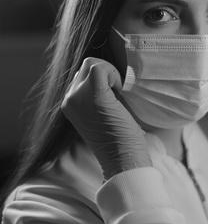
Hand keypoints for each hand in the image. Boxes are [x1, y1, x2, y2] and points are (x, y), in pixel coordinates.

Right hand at [61, 57, 151, 178]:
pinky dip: (113, 73)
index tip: (115, 93)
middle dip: (105, 74)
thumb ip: (99, 95)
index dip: (102, 79)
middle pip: (85, 67)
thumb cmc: (120, 140)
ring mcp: (78, 97)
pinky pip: (99, 68)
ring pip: (91, 63)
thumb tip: (109, 75)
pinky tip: (120, 89)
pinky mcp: (94, 96)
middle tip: (119, 93)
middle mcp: (69, 100)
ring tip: (119, 91)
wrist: (123, 160)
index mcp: (69, 104)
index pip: (81, 76)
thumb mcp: (103, 114)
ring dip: (110, 72)